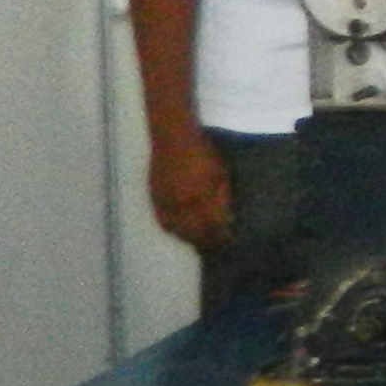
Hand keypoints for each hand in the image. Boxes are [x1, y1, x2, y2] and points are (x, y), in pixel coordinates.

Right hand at [146, 124, 235, 251]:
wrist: (173, 138)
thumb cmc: (203, 152)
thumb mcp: (221, 173)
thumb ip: (223, 197)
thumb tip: (227, 219)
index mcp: (202, 195)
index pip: (213, 225)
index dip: (222, 235)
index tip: (229, 241)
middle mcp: (183, 203)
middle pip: (196, 232)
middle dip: (208, 241)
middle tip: (217, 247)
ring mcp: (167, 203)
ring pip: (179, 231)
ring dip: (191, 240)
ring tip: (200, 244)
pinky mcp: (155, 199)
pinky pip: (164, 222)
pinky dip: (174, 231)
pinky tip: (181, 234)